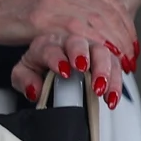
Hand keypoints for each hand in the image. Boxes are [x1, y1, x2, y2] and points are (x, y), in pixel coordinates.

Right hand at [0, 0, 136, 58]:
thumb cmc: (20, 1)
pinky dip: (91, 51)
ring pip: (96, 26)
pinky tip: (98, 62)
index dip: (127, 26)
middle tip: (129, 59)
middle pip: (109, 15)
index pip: (112, 2)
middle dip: (124, 41)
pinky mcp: (43, 22)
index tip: (132, 44)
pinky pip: (75, 37)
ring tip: (118, 65)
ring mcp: (56, 2)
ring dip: (111, 49)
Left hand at [11, 32, 133, 108]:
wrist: (52, 63)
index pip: (50, 47)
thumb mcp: (23, 73)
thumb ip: (24, 79)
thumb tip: (34, 89)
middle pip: (81, 43)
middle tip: (84, 70)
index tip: (63, 71)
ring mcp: (90, 49)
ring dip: (105, 71)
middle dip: (84, 56)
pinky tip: (112, 97)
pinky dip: (116, 83)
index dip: (57, 58)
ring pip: (103, 53)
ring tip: (101, 89)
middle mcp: (70, 43)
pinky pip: (115, 66)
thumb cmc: (39, 66)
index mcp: (47, 44)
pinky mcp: (106, 59)